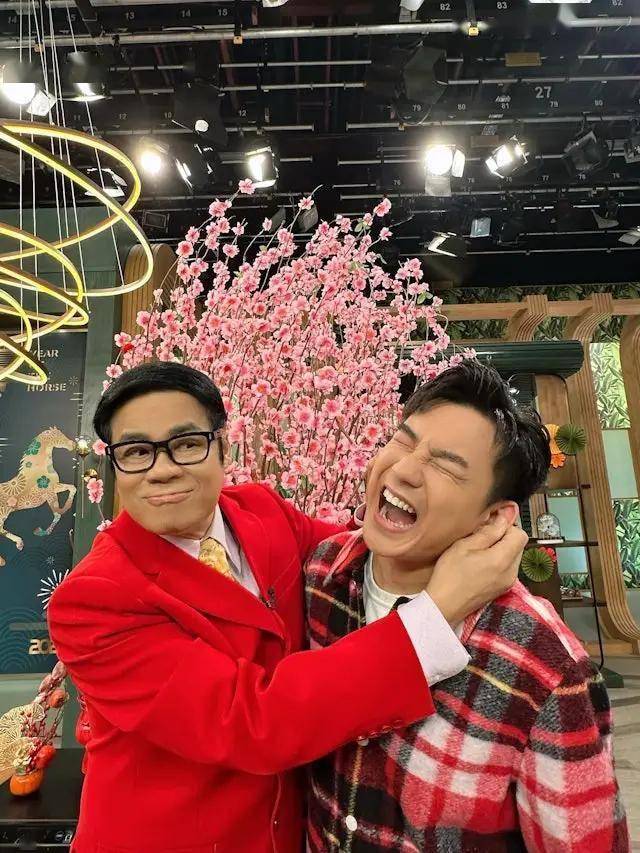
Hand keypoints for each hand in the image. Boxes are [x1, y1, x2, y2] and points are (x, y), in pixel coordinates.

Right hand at [426, 511, 527, 625]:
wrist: (444, 606)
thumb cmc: (450, 574)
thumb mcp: (464, 546)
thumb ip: (488, 531)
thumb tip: (504, 518)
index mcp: (503, 559)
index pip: (521, 534)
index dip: (506, 526)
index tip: (489, 527)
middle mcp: (511, 572)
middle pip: (518, 545)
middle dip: (503, 538)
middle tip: (480, 539)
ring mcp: (508, 583)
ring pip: (513, 556)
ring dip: (500, 550)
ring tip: (477, 552)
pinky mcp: (502, 589)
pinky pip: (507, 568)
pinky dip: (497, 562)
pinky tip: (479, 565)